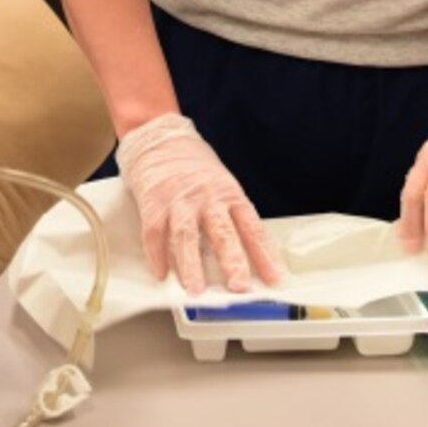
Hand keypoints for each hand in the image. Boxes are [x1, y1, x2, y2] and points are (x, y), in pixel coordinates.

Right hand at [116, 113, 284, 293]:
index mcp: (229, 194)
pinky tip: (161, 273)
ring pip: (187, 235)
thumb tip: (246, 254)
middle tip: (239, 286)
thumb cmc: (193, 164)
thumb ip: (230, 214)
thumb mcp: (221, 184)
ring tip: (195, 289)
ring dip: (191, 264)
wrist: (160, 138)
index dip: (264, 254)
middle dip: (232, 261)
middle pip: (222, 232)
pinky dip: (157, 254)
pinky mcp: (154, 202)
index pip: (252, 228)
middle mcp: (207, 197)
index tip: (274, 277)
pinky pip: (154, 232)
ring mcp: (179, 200)